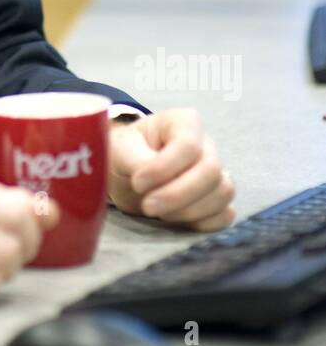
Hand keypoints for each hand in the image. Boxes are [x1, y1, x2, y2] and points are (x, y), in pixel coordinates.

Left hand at [107, 108, 235, 230]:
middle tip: (148, 206)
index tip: (137, 182)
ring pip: (221, 193)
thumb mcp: (120, 148)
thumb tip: (153, 179)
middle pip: (211, 171)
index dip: (164, 168)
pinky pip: (225, 214)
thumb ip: (136, 159)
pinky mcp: (216, 199)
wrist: (125, 174)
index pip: (188, 145)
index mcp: (184, 123)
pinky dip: (203, 223)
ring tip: (157, 210)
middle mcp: (206, 145)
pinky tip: (175, 220)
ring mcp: (216, 173)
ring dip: (187, 210)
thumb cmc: (124, 153)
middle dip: (178, 194)